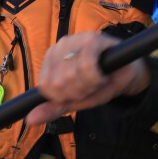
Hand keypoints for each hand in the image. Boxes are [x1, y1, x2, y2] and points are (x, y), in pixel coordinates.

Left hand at [26, 31, 150, 125]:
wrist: (127, 73)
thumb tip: (30, 120)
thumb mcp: (75, 99)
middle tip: (91, 87)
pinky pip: (87, 66)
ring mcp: (77, 39)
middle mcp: (60, 46)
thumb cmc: (100, 84)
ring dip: (89, 87)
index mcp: (51, 59)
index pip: (46, 86)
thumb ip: (54, 108)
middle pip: (59, 83)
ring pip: (71, 74)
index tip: (78, 93)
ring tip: (97, 82)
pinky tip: (103, 77)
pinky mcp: (94, 38)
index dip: (64, 97)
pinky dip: (97, 79)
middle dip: (78, 93)